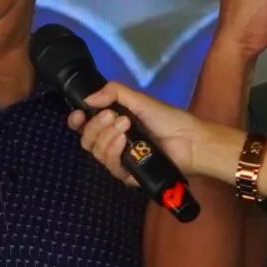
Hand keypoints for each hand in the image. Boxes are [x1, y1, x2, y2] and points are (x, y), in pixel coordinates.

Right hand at [69, 80, 219, 184]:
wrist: (189, 140)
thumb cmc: (167, 119)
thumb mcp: (139, 99)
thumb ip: (113, 93)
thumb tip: (87, 98)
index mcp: (112, 124)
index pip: (85, 126)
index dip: (77, 121)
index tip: (79, 115)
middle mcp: (112, 142)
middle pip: (87, 140)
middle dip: (96, 126)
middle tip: (115, 117)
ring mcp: (120, 159)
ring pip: (96, 153)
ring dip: (107, 137)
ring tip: (126, 127)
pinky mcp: (128, 174)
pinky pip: (110, 167)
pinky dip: (114, 151)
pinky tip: (125, 142)